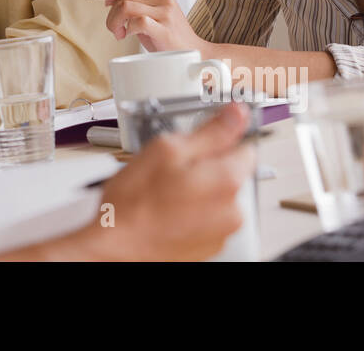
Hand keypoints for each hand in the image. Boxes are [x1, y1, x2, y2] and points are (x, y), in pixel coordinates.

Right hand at [0, 103, 253, 260]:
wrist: (118, 249)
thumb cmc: (135, 205)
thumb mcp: (167, 149)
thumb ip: (209, 130)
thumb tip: (236, 114)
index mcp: (228, 180)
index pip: (245, 145)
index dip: (219, 137)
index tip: (198, 139)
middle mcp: (233, 210)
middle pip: (231, 172)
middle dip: (205, 165)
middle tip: (172, 167)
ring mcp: (221, 231)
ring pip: (216, 195)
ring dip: (197, 189)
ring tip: (165, 191)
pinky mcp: (208, 246)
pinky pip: (207, 217)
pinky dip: (191, 211)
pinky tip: (166, 209)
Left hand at [103, 0, 205, 52]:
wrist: (193, 52)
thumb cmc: (170, 36)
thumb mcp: (153, 14)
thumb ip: (135, 6)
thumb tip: (110, 1)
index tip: (108, 1)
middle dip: (111, 14)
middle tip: (114, 27)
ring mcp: (165, 13)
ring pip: (126, 7)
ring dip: (114, 22)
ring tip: (119, 33)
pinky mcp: (165, 29)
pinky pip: (138, 22)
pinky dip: (127, 29)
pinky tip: (130, 35)